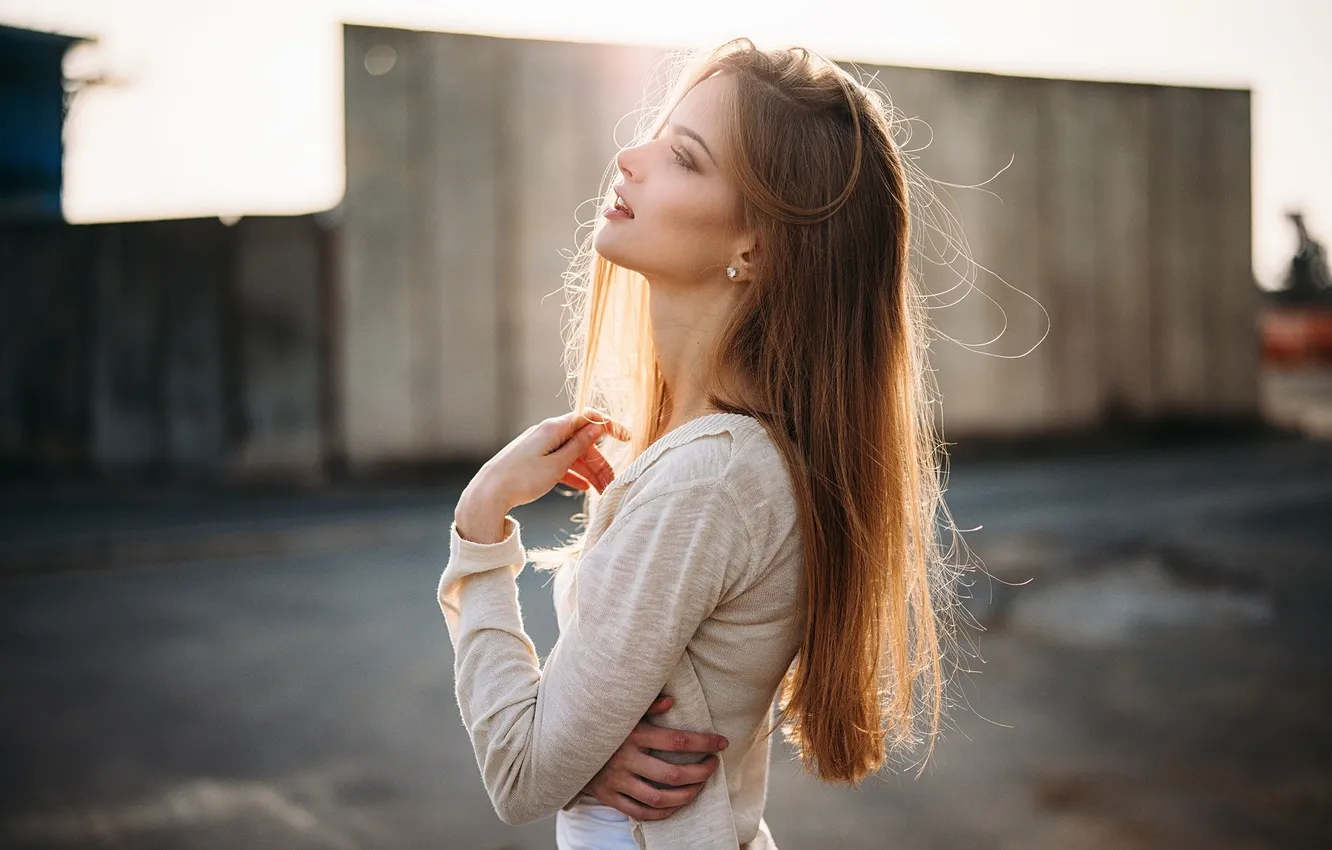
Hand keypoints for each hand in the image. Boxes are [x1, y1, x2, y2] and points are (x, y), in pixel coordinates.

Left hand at [456, 410, 630, 542]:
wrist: (488, 494)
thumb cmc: (522, 479)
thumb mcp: (556, 465)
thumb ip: (578, 446)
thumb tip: (597, 427)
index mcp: (553, 429)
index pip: (588, 419)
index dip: (609, 426)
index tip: (626, 438)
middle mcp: (547, 433)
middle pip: (581, 442)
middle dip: (600, 462)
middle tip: (613, 483)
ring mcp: (539, 447)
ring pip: (571, 455)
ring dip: (588, 472)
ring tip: (602, 492)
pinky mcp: (532, 460)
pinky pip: (559, 464)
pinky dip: (572, 474)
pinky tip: (583, 488)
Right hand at [580, 695, 728, 820]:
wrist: (565, 744)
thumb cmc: (604, 725)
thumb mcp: (623, 710)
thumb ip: (647, 705)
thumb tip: (672, 701)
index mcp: (633, 735)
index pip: (677, 742)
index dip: (704, 743)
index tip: (721, 743)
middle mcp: (625, 760)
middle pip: (672, 775)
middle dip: (700, 773)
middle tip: (713, 766)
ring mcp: (617, 782)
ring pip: (659, 798)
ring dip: (686, 796)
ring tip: (699, 787)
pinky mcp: (609, 797)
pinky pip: (640, 812)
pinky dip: (663, 813)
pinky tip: (677, 805)